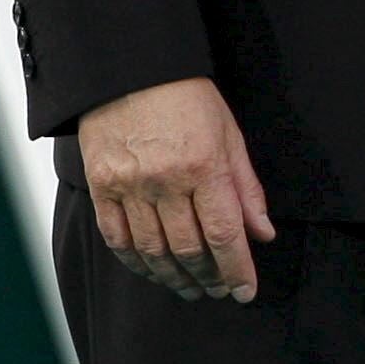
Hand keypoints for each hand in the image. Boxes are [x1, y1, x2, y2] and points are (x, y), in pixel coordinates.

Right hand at [76, 77, 274, 303]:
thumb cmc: (188, 99)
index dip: (237, 269)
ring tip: (191, 289)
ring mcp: (129, 187)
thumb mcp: (230, 136)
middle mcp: (165, 182)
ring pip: (153, 251)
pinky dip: (136, 262)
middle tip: (219, 291)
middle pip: (189, 248)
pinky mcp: (102, 188)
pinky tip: (153, 272)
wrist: (131, 72)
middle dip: (208, 277)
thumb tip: (262, 233)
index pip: (224, 234)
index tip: (245, 291)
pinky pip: (117, 238)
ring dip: (174, 277)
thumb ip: (246, 188)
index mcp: (204, 167)